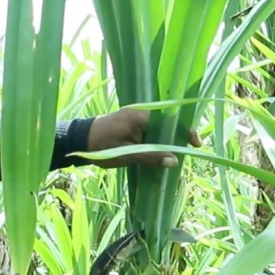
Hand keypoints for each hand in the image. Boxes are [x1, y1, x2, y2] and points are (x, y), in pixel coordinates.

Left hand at [86, 108, 202, 168]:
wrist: (78, 141)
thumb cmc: (100, 146)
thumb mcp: (126, 154)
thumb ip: (150, 157)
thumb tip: (174, 161)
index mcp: (140, 116)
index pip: (169, 121)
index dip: (185, 132)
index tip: (196, 144)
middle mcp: (140, 114)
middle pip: (166, 125)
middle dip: (177, 139)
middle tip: (186, 154)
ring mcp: (135, 119)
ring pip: (158, 129)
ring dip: (166, 142)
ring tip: (175, 156)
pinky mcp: (130, 125)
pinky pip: (149, 132)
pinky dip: (156, 141)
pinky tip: (160, 154)